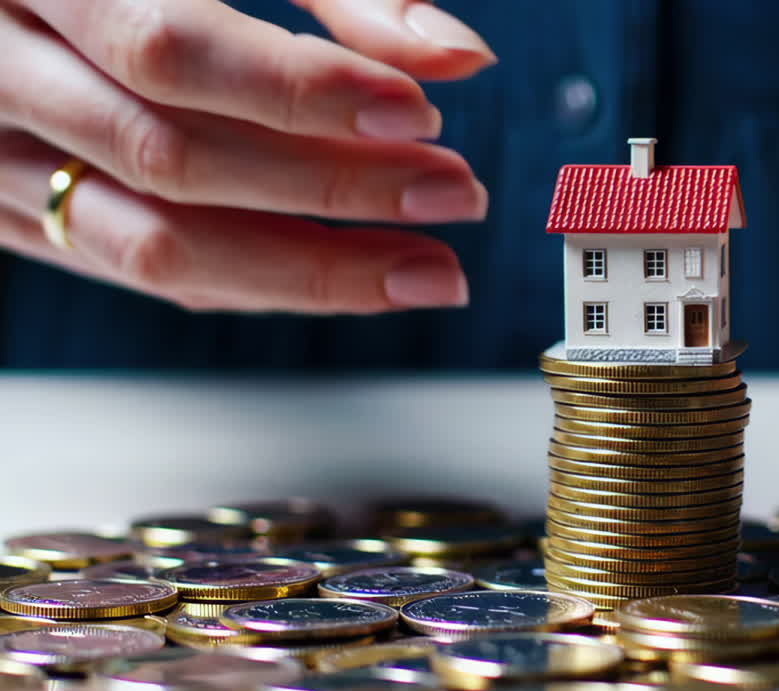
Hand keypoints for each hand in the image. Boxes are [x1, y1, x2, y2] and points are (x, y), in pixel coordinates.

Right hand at [0, 0, 493, 311]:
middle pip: (173, 159)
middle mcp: (0, 67)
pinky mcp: (15, 211)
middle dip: (334, 188)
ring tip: (426, 271)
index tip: (419, 115)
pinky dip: (255, 280)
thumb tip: (459, 59)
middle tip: (455, 195)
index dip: (303, 91)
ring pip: (154, 245)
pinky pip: (143, 268)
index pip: (172, 48)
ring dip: (310, 271)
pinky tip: (349, 276)